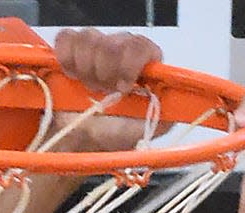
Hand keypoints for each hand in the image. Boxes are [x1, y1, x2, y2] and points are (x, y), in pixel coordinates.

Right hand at [50, 28, 164, 151]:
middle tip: (101, 93)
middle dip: (106, 70)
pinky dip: (66, 57)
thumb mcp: (145, 130)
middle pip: (116, 40)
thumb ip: (165, 113)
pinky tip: (71, 76)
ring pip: (91, 37)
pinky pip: (67, 38)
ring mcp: (96, 50)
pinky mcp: (70, 51)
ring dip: (86, 67)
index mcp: (143, 68)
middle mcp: (121, 54)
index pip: (144, 47)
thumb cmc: (111, 136)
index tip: (121, 88)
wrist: (79, 143)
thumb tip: (178, 99)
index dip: (131, 63)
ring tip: (87, 89)